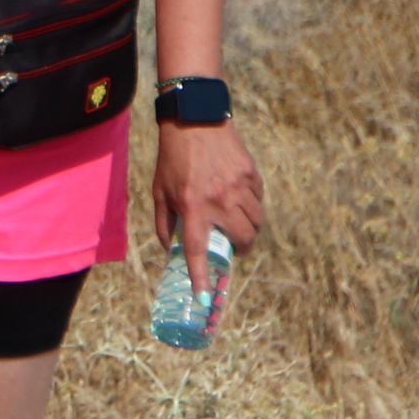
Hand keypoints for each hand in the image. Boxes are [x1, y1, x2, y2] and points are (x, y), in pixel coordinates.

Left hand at [151, 118, 265, 317]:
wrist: (194, 119)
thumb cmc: (172, 158)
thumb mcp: (159, 190)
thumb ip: (163, 222)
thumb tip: (169, 247)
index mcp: (192, 207)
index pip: (197, 250)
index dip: (201, 277)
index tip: (204, 298)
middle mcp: (219, 200)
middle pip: (243, 240)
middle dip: (241, 248)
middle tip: (233, 246)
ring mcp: (238, 186)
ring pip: (257, 222)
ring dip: (250, 228)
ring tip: (238, 223)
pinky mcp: (251, 173)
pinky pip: (259, 199)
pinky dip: (253, 204)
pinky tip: (241, 197)